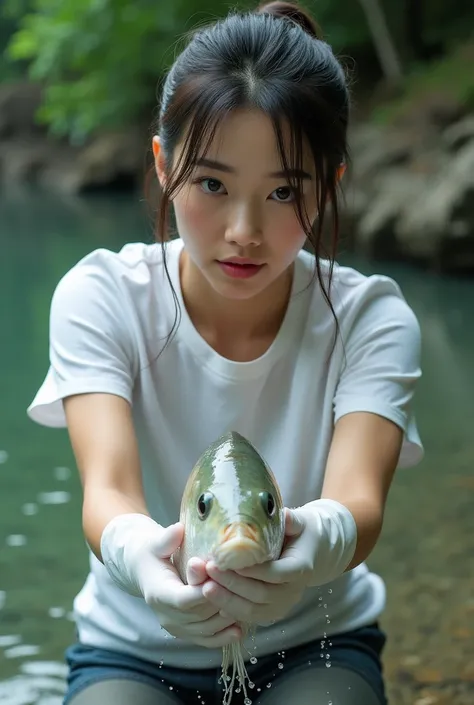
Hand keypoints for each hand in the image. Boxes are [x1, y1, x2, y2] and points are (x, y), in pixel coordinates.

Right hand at [100, 513, 241, 647]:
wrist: (144, 571)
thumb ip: (167, 539)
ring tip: (243, 600)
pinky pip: (206, 640)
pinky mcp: (185, 633)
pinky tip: (238, 629)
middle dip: (221, 599)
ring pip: (207, 628)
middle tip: (240, 584)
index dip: (204, 591)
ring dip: (226, 617)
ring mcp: (176, 628)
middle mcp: (166, 616)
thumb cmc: (154, 553)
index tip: (220, 578)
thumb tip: (178, 530)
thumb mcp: (156, 543)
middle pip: (200, 614)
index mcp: (159, 593)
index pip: (184, 599)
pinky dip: (223, 636)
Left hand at [203, 500, 356, 624]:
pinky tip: (212, 598)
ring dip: (227, 600)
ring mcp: (283, 605)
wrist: (314, 554)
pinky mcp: (272, 612)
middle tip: (210, 569)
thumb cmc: (303, 534)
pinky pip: (250, 616)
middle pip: (261, 593)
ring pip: (253, 610)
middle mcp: (293, 591)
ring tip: (204, 586)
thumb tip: (284, 515)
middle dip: (233, 583)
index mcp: (301, 568)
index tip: (231, 561)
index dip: (254, 570)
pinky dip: (230, 609)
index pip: (277, 573)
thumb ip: (293, 520)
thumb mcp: (302, 523)